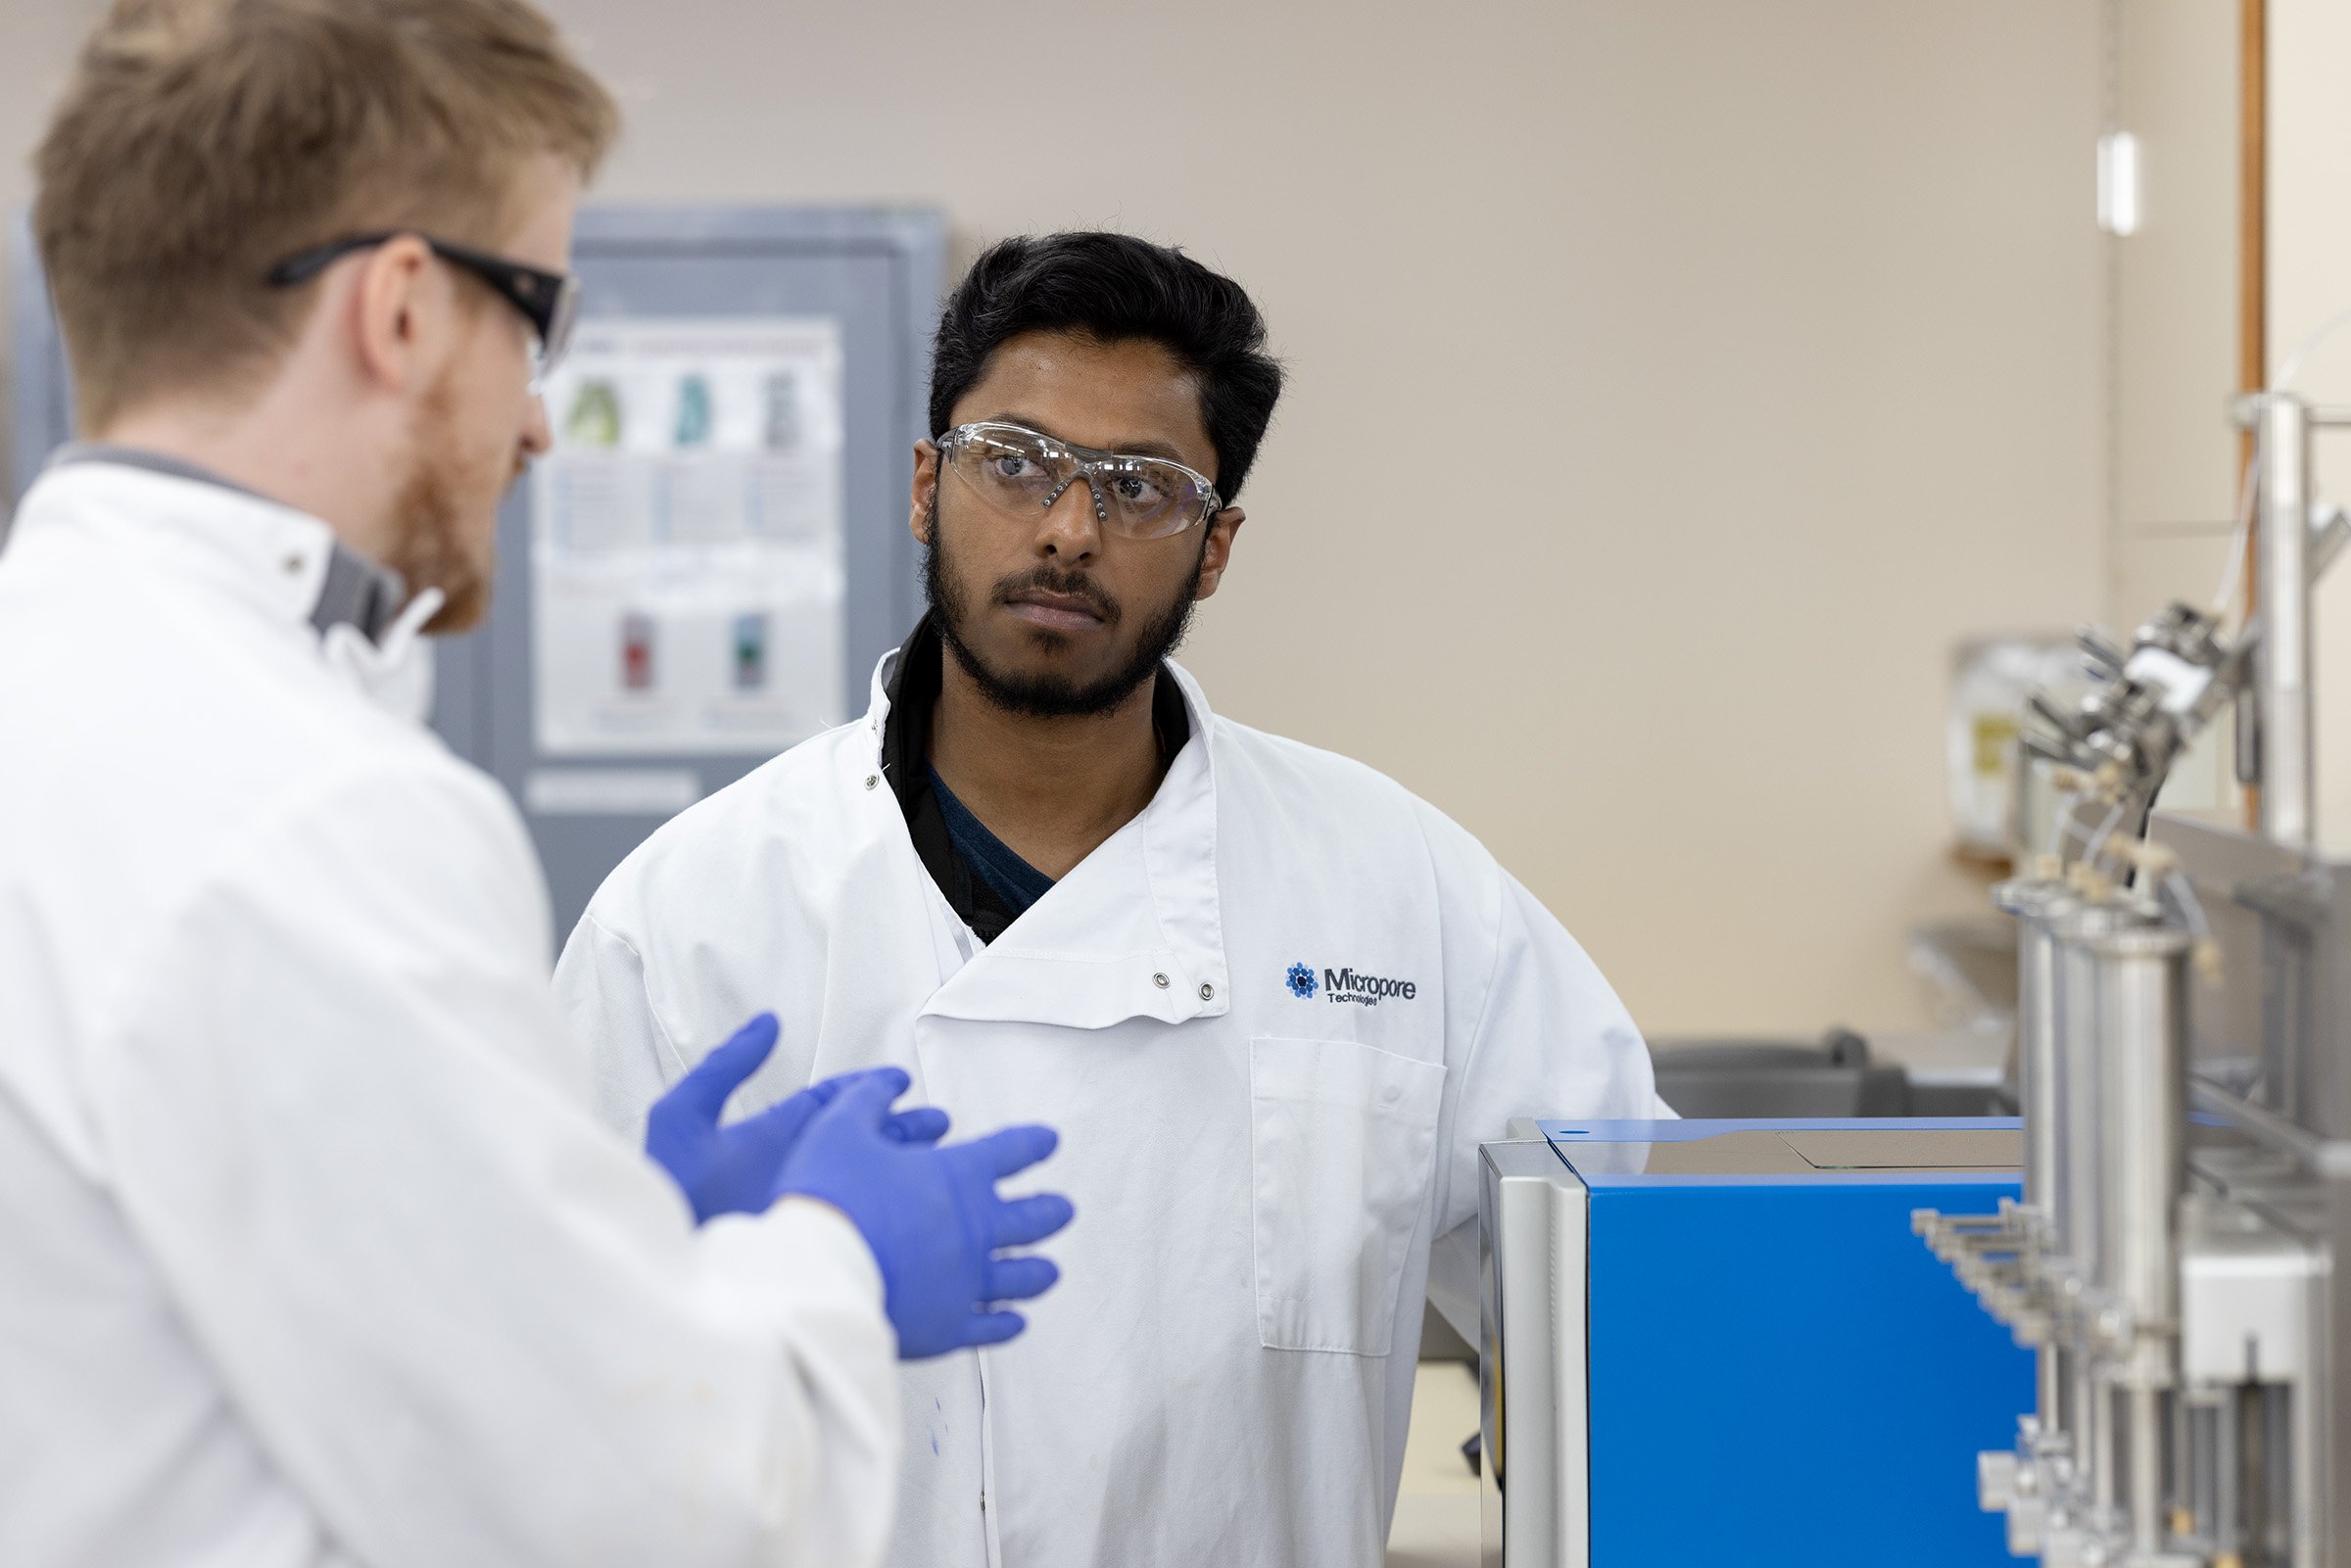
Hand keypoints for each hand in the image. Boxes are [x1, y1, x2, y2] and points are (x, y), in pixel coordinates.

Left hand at [645, 1013, 949, 1224]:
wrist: (670, 1269)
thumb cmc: (671, 1195)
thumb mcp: (685, 1117)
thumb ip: (725, 1066)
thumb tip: (767, 1022)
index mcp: (774, 1136)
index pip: (831, 1105)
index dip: (866, 1089)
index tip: (899, 1080)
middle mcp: (799, 1168)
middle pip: (863, 1139)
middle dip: (903, 1127)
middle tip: (940, 1120)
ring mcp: (814, 1205)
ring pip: (874, 1175)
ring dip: (909, 1160)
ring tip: (944, 1148)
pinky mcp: (825, 1241)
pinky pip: (872, 1217)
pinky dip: (900, 1203)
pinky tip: (926, 1195)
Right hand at [777, 1073, 1074, 1358]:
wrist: (817, 1273)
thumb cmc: (829, 1197)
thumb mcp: (840, 1129)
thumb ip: (868, 1099)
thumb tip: (888, 1083)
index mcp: (958, 1177)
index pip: (1011, 1150)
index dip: (1033, 1143)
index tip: (1048, 1141)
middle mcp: (976, 1229)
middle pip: (1032, 1218)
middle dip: (1050, 1210)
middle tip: (1063, 1209)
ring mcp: (967, 1281)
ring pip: (1021, 1278)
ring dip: (1038, 1271)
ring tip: (1051, 1270)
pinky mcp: (948, 1325)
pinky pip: (989, 1327)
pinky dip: (1006, 1324)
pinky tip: (1015, 1323)